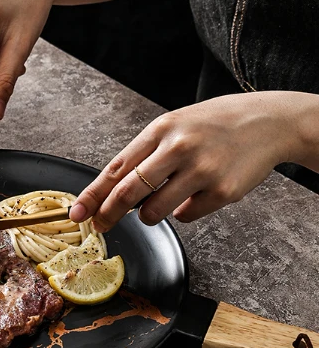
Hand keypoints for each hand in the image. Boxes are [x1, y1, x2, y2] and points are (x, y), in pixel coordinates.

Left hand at [70, 92, 299, 228]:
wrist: (269, 121)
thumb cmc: (216, 124)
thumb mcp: (177, 125)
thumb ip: (147, 153)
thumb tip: (113, 190)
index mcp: (162, 129)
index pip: (117, 167)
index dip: (93, 194)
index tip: (77, 213)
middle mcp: (180, 147)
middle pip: (129, 192)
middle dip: (109, 213)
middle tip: (100, 225)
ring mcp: (202, 170)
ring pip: (155, 211)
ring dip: (150, 215)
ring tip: (162, 201)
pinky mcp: (224, 191)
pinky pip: (187, 216)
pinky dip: (185, 211)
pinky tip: (198, 193)